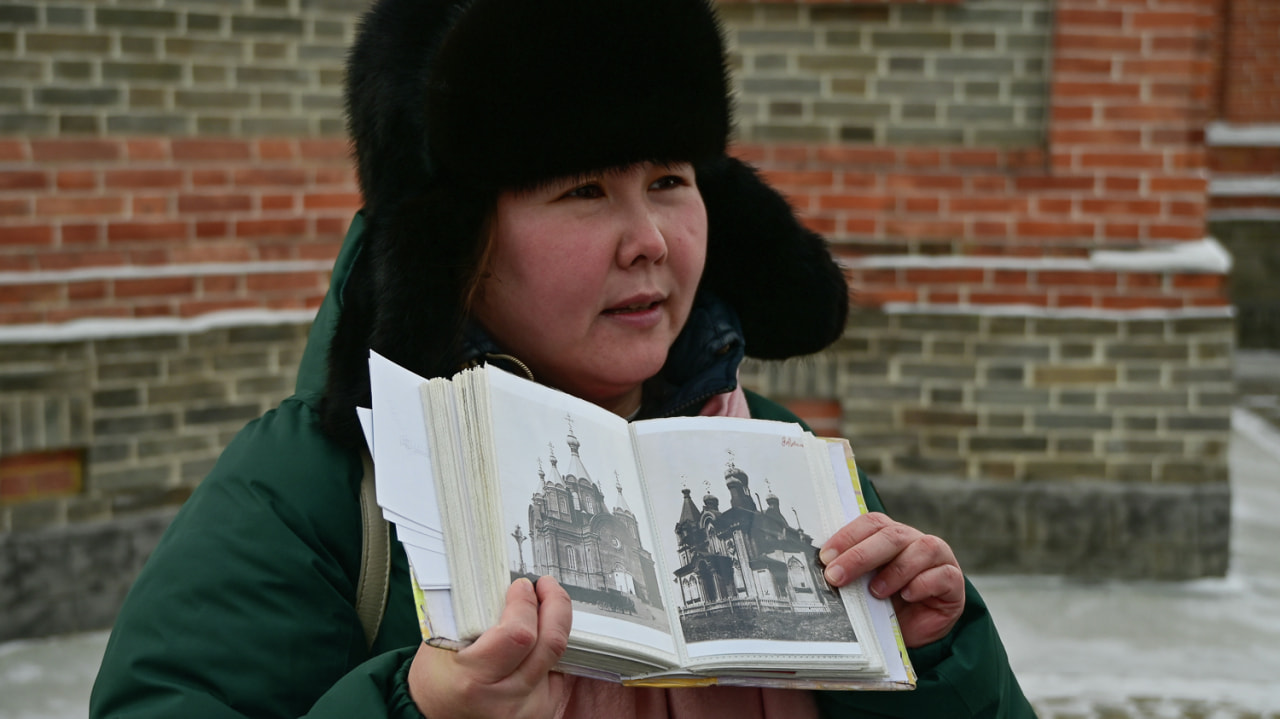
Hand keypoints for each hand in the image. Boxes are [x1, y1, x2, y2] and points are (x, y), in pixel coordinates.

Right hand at [408, 576, 572, 718]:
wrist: (437, 717)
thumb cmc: (436, 679)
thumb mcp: (441, 642)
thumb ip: (474, 613)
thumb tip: (508, 582)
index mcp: (474, 679)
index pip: (518, 634)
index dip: (525, 603)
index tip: (521, 586)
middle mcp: (506, 699)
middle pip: (550, 643)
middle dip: (555, 604)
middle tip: (546, 586)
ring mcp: (527, 709)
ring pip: (558, 655)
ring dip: (554, 624)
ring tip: (544, 605)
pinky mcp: (541, 711)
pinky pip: (557, 670)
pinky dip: (548, 648)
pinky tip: (536, 638)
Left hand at [819, 512, 963, 647]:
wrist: (914, 631)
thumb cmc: (887, 604)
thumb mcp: (864, 588)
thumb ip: (851, 574)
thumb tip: (824, 572)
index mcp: (890, 535)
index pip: (870, 523)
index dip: (847, 537)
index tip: (825, 558)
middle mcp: (914, 540)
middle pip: (891, 535)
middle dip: (860, 556)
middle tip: (836, 576)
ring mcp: (938, 558)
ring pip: (922, 548)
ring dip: (895, 570)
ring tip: (875, 592)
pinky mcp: (953, 580)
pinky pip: (943, 574)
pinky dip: (922, 584)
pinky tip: (907, 596)